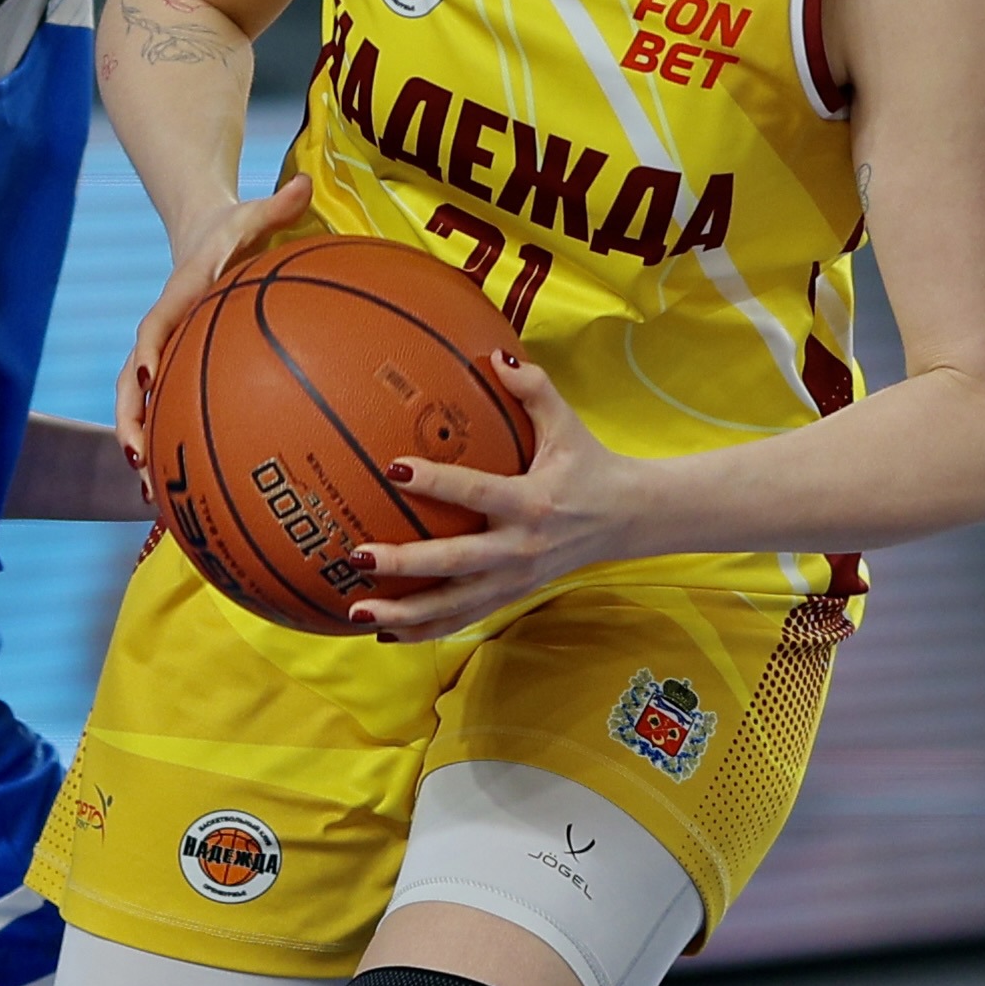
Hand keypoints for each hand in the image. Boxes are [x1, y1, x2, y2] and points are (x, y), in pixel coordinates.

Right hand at [114, 173, 313, 460]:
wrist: (205, 229)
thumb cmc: (235, 227)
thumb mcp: (254, 213)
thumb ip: (277, 206)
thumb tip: (303, 185)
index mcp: (179, 295)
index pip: (155, 325)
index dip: (149, 351)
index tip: (149, 378)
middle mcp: (164, 329)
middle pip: (132, 380)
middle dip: (131, 419)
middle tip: (138, 459)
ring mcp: (167, 352)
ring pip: (142, 405)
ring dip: (142, 444)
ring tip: (151, 493)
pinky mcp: (178, 366)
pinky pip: (168, 407)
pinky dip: (171, 442)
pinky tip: (189, 482)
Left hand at [349, 355, 647, 639]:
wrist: (627, 519)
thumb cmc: (588, 464)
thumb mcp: (567, 423)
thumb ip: (533, 387)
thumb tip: (495, 354)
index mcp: (532, 502)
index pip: (477, 492)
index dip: (436, 481)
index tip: (394, 468)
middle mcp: (521, 548)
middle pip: (455, 563)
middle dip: (405, 564)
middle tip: (357, 556)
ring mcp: (515, 580)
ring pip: (454, 605)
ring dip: (405, 613)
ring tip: (358, 612)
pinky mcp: (511, 597)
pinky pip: (462, 619)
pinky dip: (424, 629)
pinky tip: (386, 631)